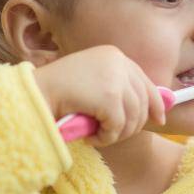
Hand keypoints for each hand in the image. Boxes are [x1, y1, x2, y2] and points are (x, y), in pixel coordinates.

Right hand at [33, 45, 166, 145]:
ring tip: (98, 134)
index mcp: (113, 55)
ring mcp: (115, 79)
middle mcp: (118, 62)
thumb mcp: (92, 82)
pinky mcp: (110, 98)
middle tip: (113, 135)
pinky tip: (91, 136)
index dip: (155, 102)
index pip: (144, 81)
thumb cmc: (57, 92)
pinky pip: (118, 128)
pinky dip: (106, 138)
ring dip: (116, 133)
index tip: (159, 119)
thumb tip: (154, 110)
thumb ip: (117, 89)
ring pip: (133, 118)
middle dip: (132, 125)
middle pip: (143, 102)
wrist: (34, 94)